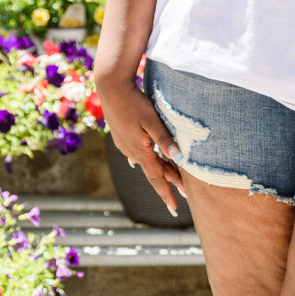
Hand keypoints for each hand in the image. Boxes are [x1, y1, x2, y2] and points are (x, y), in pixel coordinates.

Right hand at [96, 76, 183, 211]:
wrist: (111, 87)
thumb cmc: (134, 102)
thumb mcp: (152, 120)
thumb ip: (165, 139)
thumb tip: (179, 158)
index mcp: (140, 150)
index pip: (156, 178)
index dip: (166, 193)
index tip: (174, 208)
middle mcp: (131, 151)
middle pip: (154, 171)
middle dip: (168, 182)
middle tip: (183, 195)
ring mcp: (125, 144)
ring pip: (146, 160)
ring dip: (160, 168)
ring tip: (173, 177)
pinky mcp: (122, 136)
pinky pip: (138, 152)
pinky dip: (147, 157)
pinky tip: (143, 161)